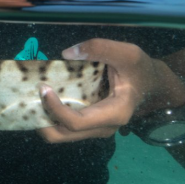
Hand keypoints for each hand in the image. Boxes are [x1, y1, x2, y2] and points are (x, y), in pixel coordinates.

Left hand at [38, 38, 184, 142]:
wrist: (152, 85)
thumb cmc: (140, 70)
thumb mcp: (128, 53)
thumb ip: (100, 48)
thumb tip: (67, 53)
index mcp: (114, 114)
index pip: (75, 122)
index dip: (54, 108)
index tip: (43, 87)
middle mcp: (102, 128)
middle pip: (60, 135)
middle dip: (40, 118)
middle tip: (31, 95)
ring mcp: (94, 129)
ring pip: (59, 133)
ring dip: (42, 117)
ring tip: (33, 95)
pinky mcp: (87, 124)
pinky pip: (62, 126)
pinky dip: (49, 114)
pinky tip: (44, 96)